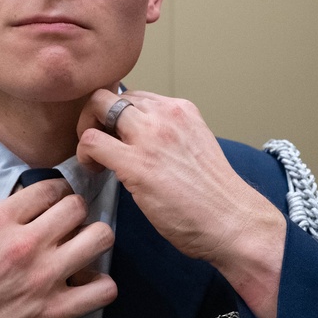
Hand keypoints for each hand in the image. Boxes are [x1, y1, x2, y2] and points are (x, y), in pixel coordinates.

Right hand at [0, 178, 116, 317]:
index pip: (49, 187)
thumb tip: (25, 211)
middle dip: (76, 215)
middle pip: (78, 206)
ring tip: (82, 253)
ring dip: (94, 242)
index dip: (56, 194)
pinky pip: (104, 289)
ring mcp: (43, 278)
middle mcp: (24, 244)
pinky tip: (84, 289)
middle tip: (69, 229)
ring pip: (100, 237)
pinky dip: (99, 288)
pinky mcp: (54, 314)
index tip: (55, 204)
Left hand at [76, 89, 284, 317]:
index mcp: (181, 110)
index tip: (117, 140)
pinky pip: (91, 141)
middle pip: (111, 95)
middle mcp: (166, 114)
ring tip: (96, 159)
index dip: (117, 117)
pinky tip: (95, 171)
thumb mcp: (194, 148)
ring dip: (86, 131)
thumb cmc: (215, 198)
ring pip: (97, 107)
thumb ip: (169, 138)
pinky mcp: (137, 163)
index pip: (134, 96)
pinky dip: (84, 154)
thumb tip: (140, 144)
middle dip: (95, 117)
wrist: (234, 222)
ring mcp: (151, 136)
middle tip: (99, 145)